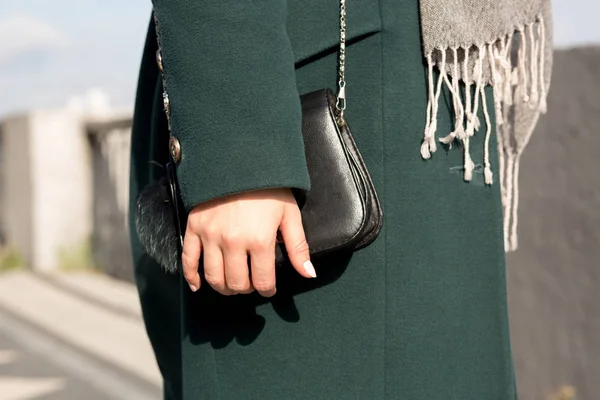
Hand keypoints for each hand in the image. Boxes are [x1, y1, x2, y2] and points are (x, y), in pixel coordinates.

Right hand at [181, 188, 315, 296]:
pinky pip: (188, 260)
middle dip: (247, 288)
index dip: (268, 289)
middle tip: (251, 282)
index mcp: (259, 240)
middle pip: (237, 283)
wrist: (240, 160)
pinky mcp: (194, 228)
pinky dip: (192, 277)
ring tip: (232, 284)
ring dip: (224, 287)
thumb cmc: (269, 187)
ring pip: (214, 277)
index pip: (263, 281)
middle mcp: (232, 242)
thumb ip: (298, 247)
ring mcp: (210, 236)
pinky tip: (199, 285)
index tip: (269, 287)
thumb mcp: (289, 214)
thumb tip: (309, 274)